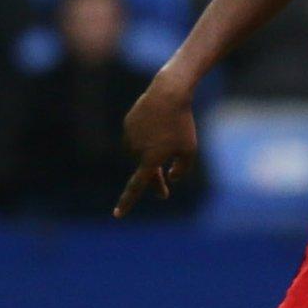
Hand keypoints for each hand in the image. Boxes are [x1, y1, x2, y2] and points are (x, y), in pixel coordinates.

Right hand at [116, 74, 198, 217]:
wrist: (168, 93)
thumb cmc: (182, 123)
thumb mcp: (189, 149)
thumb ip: (181, 169)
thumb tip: (170, 179)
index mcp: (149, 159)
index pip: (137, 186)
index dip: (127, 202)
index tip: (117, 215)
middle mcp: (135, 150)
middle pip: (143, 173)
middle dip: (154, 183)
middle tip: (163, 194)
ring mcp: (129, 136)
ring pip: (140, 155)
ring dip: (151, 157)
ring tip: (168, 142)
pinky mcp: (127, 125)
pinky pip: (138, 139)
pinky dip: (148, 139)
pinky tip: (159, 128)